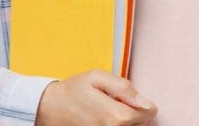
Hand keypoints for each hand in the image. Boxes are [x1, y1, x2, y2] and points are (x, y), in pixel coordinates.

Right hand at [35, 69, 156, 125]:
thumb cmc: (74, 90)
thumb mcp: (97, 77)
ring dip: (128, 121)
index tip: (133, 97)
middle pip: (141, 125)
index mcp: (115, 115)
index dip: (145, 104)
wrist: (50, 108)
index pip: (148, 114)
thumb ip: (124, 87)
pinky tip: (108, 118)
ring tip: (113, 109)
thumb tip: (145, 101)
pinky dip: (118, 125)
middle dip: (137, 112)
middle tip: (120, 102)